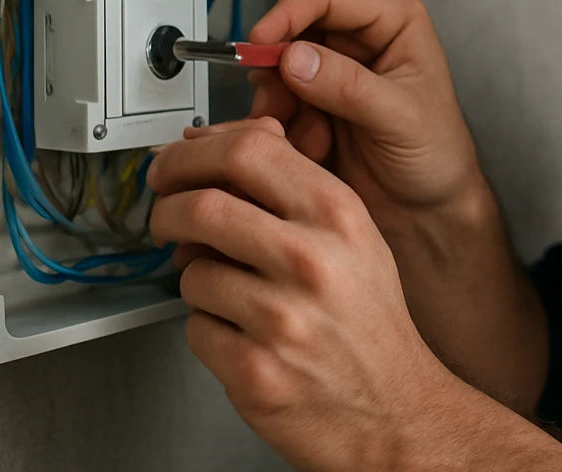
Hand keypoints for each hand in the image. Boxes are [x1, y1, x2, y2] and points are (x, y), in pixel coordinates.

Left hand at [149, 118, 561, 471]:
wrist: (395, 412)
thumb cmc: (370, 326)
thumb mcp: (355, 237)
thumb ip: (296, 189)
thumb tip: (223, 152)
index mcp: (338, 215)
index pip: (248, 149)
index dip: (193, 153)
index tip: (175, 164)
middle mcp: (312, 259)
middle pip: (200, 204)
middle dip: (168, 211)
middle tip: (167, 219)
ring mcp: (281, 317)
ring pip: (191, 272)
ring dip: (197, 281)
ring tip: (234, 294)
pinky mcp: (253, 369)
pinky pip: (195, 328)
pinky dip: (209, 331)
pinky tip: (244, 335)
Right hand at [246, 0, 483, 224]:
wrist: (428, 208)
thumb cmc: (439, 156)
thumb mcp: (399, 118)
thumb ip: (349, 86)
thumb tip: (296, 58)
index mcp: (393, 21)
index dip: (287, 16)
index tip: (259, 43)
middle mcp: (361, 39)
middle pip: (292, 32)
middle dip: (278, 72)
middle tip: (277, 107)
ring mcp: (334, 71)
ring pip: (278, 70)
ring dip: (281, 106)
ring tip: (309, 139)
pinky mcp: (315, 103)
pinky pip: (277, 102)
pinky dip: (284, 127)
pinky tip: (313, 150)